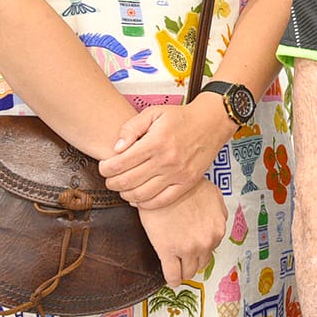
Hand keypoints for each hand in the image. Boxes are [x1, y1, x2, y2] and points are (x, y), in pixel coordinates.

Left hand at [99, 102, 229, 208]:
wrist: (211, 123)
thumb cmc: (180, 117)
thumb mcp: (154, 112)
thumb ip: (132, 128)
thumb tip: (116, 149)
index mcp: (156, 141)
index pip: (121, 163)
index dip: (106, 168)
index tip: (104, 166)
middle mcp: (167, 160)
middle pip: (128, 181)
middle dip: (112, 183)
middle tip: (109, 179)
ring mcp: (178, 174)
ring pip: (141, 195)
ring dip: (125, 194)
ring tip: (122, 187)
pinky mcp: (187, 183)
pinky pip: (161, 202)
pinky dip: (144, 204)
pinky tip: (138, 197)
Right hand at [138, 178, 227, 285]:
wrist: (162, 184)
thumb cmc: (185, 187)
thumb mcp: (213, 194)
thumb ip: (220, 212)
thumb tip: (219, 222)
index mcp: (217, 229)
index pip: (212, 248)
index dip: (202, 247)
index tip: (195, 246)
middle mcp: (206, 242)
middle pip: (202, 262)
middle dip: (194, 259)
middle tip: (185, 255)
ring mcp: (187, 249)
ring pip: (189, 271)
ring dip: (184, 270)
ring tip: (178, 266)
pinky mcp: (167, 252)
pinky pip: (172, 276)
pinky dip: (172, 280)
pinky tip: (171, 278)